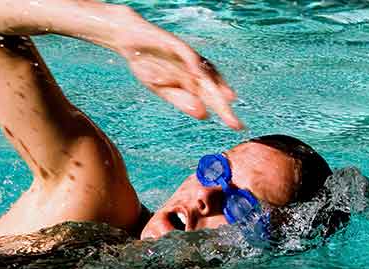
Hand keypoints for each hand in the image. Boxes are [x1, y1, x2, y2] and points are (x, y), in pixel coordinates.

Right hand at [115, 17, 243, 129]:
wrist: (131, 42)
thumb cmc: (149, 66)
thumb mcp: (163, 89)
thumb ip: (182, 100)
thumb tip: (205, 114)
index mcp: (192, 83)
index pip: (212, 98)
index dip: (225, 112)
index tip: (237, 127)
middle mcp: (194, 70)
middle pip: (212, 87)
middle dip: (222, 103)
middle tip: (234, 123)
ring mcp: (186, 58)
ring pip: (203, 71)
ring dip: (215, 84)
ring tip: (227, 99)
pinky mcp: (175, 45)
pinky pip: (186, 54)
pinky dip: (193, 62)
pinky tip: (197, 71)